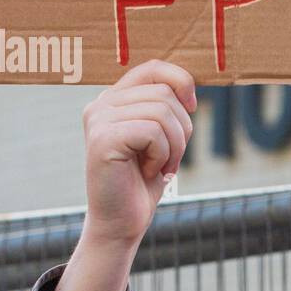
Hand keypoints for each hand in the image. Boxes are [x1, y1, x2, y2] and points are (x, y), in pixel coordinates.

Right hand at [82, 60, 196, 249]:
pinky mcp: (102, 139)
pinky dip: (162, 155)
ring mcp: (98, 120)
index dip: (181, 81)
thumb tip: (189, 86)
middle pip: (164, 93)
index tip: (192, 107)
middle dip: (181, 129)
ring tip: (158, 166)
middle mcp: (100, 105)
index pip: (153, 68)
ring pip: (162, 112)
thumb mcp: (161, 138)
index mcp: (113, 100)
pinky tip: (147, 171)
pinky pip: (153, 132)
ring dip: (174, 146)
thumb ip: (166, 107)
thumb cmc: (143, 182)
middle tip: (170, 159)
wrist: (121, 222)